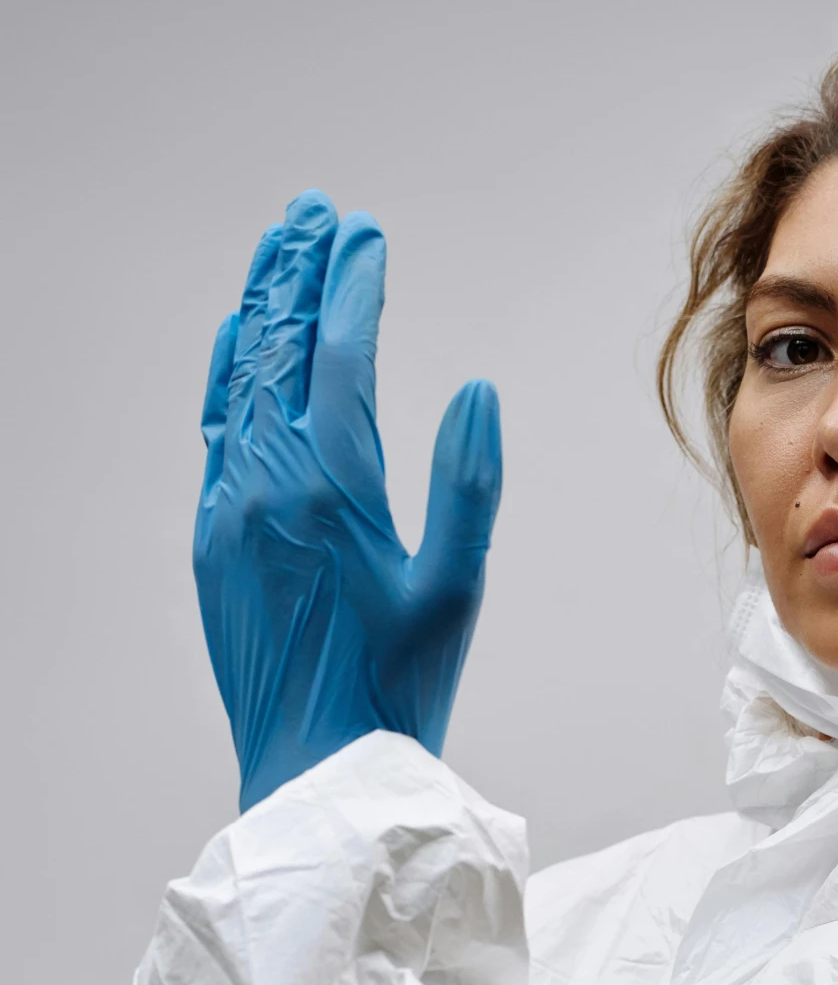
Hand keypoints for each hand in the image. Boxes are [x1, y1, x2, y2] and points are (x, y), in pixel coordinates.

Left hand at [195, 190, 502, 810]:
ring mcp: (231, 509)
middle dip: (298, 272)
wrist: (315, 771)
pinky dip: (230, 373)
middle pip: (277, 347)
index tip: (365, 234)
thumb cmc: (395, 693)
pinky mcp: (214, 541)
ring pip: (240, 381)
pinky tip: (240, 342)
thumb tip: (476, 390)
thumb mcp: (455, 588)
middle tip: (316, 213)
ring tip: (282, 252)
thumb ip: (467, 483)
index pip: (338, 354)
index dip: (353, 285)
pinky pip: (215, 430)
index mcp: (332, 488)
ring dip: (262, 309)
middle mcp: (267, 483)